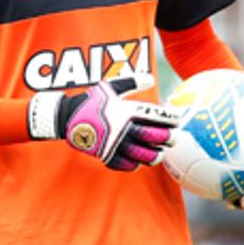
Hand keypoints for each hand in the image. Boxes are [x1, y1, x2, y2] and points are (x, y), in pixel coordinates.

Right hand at [31, 73, 179, 170]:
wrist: (67, 117)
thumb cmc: (91, 101)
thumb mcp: (110, 87)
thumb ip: (132, 82)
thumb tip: (151, 79)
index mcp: (128, 111)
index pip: (158, 116)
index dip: (171, 119)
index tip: (176, 120)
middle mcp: (125, 129)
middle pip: (156, 137)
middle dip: (169, 138)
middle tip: (173, 138)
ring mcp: (116, 144)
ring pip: (145, 155)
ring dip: (156, 155)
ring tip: (159, 152)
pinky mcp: (107, 156)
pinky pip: (128, 165)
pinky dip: (136, 164)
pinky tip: (138, 160)